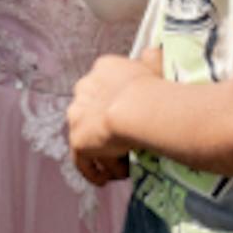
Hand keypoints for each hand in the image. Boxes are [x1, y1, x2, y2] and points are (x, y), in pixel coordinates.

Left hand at [65, 52, 146, 186]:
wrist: (136, 108)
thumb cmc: (152, 87)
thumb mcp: (155, 65)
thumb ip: (151, 58)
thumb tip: (152, 51)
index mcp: (103, 68)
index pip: (105, 86)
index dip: (117, 104)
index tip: (131, 119)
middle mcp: (84, 89)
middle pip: (93, 112)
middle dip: (106, 129)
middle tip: (125, 144)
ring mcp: (77, 116)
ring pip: (89, 138)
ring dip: (104, 154)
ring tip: (121, 168)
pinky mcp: (77, 141)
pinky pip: (83, 161)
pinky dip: (93, 171)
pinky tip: (104, 180)